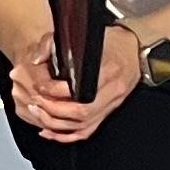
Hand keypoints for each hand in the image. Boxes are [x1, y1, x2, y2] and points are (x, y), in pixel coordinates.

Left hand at [10, 22, 143, 146]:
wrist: (134, 49)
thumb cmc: (110, 41)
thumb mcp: (82, 33)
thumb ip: (55, 43)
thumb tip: (36, 60)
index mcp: (108, 69)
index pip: (81, 89)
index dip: (56, 91)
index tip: (41, 86)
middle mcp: (113, 90)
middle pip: (82, 111)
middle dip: (54, 110)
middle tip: (36, 102)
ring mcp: (112, 104)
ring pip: (84, 125)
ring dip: (57, 125)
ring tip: (38, 114)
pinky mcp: (109, 112)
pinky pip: (88, 130)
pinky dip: (67, 135)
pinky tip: (50, 131)